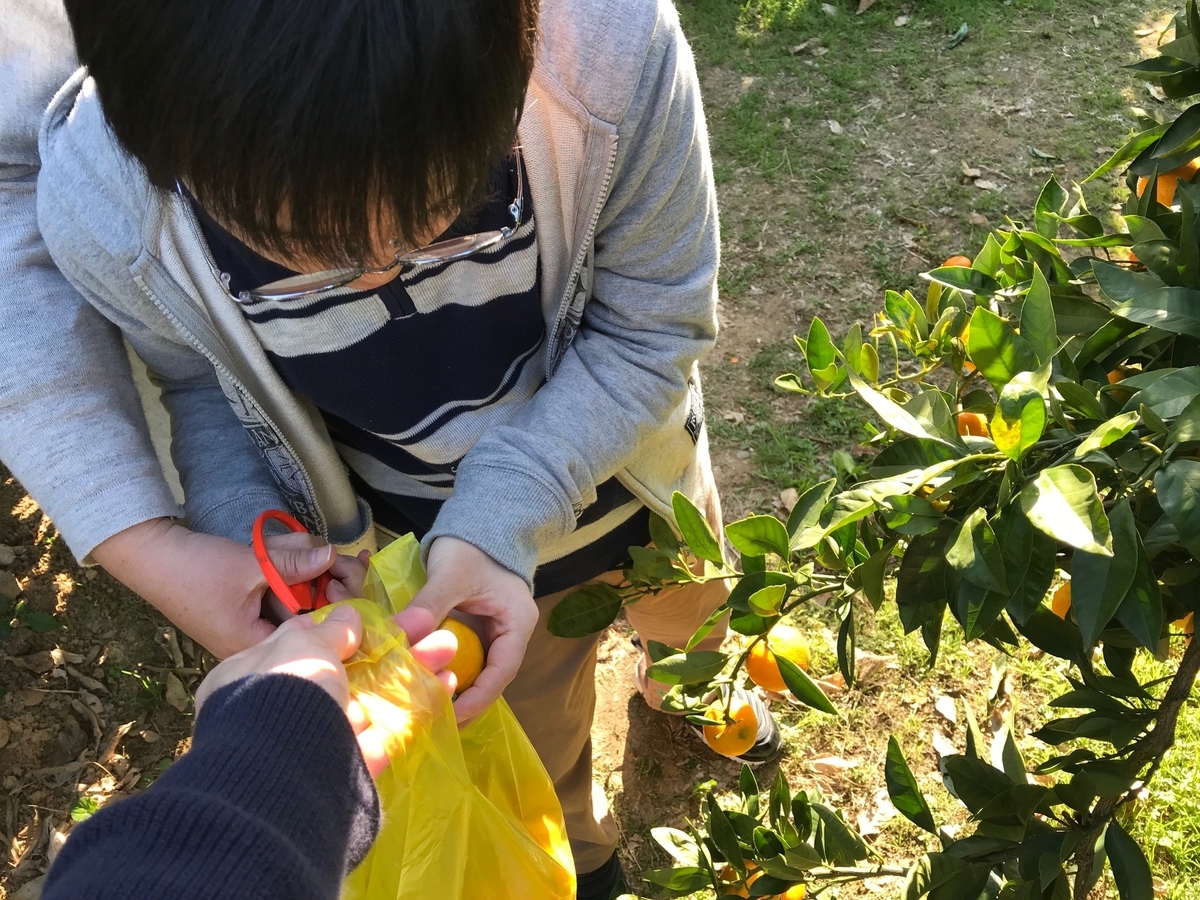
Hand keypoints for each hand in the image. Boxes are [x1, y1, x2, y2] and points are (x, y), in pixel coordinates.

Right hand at [92, 518, 364, 657]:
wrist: (151, 558)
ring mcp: (252, 626)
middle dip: (324, 582)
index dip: (336, 605)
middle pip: (308, 616)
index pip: (312, 635)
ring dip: (306, 570)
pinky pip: (280, 591)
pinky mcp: (248, 609)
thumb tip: (332, 555)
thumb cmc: (195, 570)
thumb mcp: (250, 565)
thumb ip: (292, 563)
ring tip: (307, 544)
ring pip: (297, 599)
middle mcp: (256, 645)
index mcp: (255, 648)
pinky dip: (288, 570)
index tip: (348, 575)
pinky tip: (297, 547)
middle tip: (339, 554)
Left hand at [195, 606, 457, 776]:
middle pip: (347, 672)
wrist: (284, 776)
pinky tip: (444, 687)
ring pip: (371, 702)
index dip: (343, 630)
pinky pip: (385, 736)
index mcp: (253, 676)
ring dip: (411, 674)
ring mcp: (317, 742)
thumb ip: (329, 631)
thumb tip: (348, 617)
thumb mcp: (301, 646)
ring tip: (449, 650)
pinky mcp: (348, 771)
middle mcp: (282, 709)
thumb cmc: (284, 694)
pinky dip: (415, 710)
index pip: (301, 645)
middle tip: (429, 628)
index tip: (378, 619)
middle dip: (392, 648)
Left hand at [394, 536, 536, 722]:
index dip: (477, 698)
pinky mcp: (474, 628)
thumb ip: (429, 605)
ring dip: (453, 688)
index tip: (450, 715)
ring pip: (475, 670)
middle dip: (463, 701)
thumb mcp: (450, 575)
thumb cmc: (472, 546)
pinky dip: (445, 669)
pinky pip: (461, 657)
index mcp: (516, 624)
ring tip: (425, 709)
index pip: (501, 673)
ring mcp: (492, 631)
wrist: (478, 521)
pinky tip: (423, 681)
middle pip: (489, 678)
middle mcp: (509, 633)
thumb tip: (401, 635)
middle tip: (433, 721)